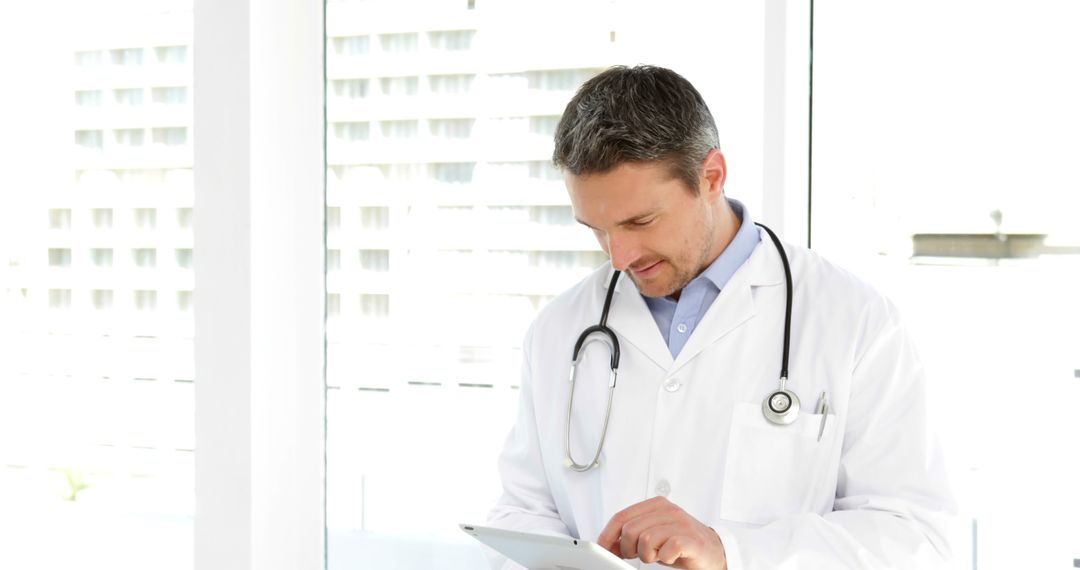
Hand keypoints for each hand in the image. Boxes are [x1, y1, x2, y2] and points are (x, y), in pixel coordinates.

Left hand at [596, 496, 726, 569]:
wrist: (713, 552)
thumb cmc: (681, 543)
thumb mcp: (653, 535)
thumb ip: (632, 534)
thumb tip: (607, 544)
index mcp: (656, 504)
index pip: (621, 516)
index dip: (608, 535)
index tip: (602, 549)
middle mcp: (668, 510)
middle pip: (630, 530)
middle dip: (628, 549)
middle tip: (639, 556)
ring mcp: (680, 523)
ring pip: (645, 540)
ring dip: (647, 555)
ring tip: (657, 556)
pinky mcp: (690, 539)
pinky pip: (665, 550)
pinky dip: (664, 558)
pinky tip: (670, 556)